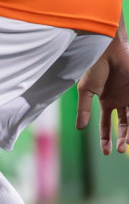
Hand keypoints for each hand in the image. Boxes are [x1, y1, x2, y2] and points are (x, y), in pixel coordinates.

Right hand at [76, 37, 128, 154]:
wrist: (106, 50)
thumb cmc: (93, 67)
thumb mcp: (86, 90)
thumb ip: (83, 109)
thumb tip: (79, 129)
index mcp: (106, 101)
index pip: (107, 125)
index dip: (106, 139)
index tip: (106, 153)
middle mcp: (120, 101)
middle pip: (124, 125)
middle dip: (123, 139)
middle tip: (122, 151)